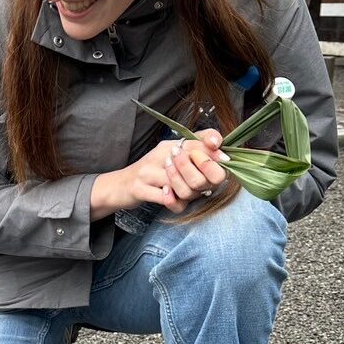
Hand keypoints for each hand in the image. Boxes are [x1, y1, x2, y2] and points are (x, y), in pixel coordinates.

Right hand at [91, 130, 228, 218]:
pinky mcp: (140, 189)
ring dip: (188, 193)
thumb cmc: (150, 174)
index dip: (215, 151)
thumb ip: (195, 154)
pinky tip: (172, 198)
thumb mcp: (171, 158)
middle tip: (200, 186)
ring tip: (184, 193)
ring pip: (181, 183)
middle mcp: (160, 155)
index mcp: (170, 145)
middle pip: (193, 164)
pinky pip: (167, 199)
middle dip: (203, 178)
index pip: (197, 141)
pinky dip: (174, 202)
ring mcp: (149, 172)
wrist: (118, 186)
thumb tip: (222, 156)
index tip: (225, 161)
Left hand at [162, 129, 228, 208]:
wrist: (146, 168)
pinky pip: (177, 208)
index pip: (218, 175)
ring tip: (166, 162)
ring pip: (187, 193)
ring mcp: (189, 195)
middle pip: (199, 183)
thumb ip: (207, 137)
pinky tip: (164, 189)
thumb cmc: (172, 153)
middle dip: (185, 166)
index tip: (193, 151)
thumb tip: (214, 143)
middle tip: (175, 152)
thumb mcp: (188, 140)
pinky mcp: (175, 204)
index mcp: (213, 172)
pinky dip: (170, 199)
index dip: (206, 163)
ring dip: (174, 176)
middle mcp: (203, 186)